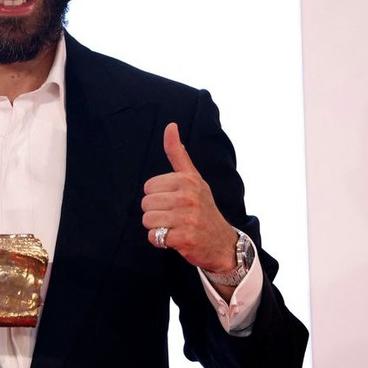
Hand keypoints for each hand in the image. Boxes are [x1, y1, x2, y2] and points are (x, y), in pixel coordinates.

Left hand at [141, 123, 237, 272]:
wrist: (221, 241)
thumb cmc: (202, 207)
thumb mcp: (193, 178)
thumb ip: (178, 154)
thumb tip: (170, 125)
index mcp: (188, 180)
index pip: (148, 186)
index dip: (157, 196)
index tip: (173, 200)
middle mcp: (189, 196)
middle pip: (146, 203)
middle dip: (155, 212)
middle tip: (174, 216)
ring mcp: (187, 218)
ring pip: (147, 220)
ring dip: (156, 227)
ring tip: (173, 226)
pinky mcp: (184, 238)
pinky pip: (154, 237)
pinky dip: (160, 241)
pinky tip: (175, 238)